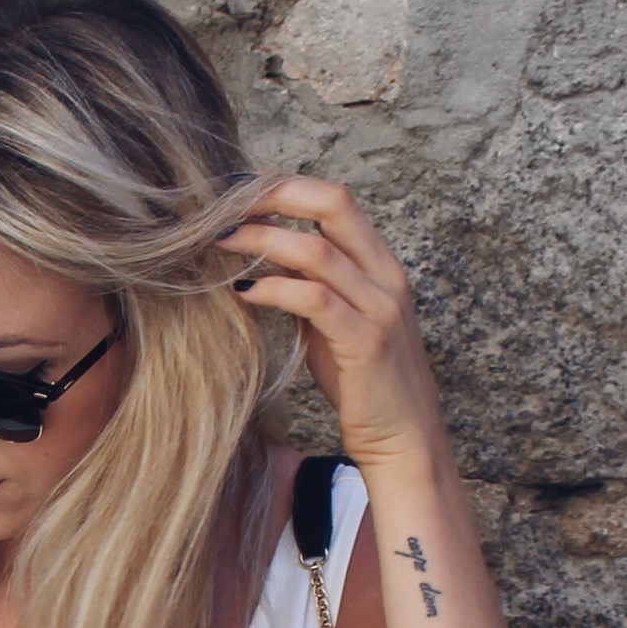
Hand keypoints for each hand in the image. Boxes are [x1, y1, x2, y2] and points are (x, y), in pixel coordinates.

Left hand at [221, 176, 448, 471]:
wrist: (405, 440)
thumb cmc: (366, 385)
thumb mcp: (336, 325)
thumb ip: (312, 290)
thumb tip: (264, 265)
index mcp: (380, 265)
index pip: (335, 200)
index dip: (286, 187)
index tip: (241, 192)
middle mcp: (385, 276)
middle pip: (332, 204)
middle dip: (275, 195)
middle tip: (226, 203)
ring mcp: (379, 306)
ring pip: (317, 250)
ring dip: (263, 239)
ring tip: (221, 241)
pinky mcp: (365, 341)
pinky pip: (314, 300)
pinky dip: (274, 288)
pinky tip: (244, 291)